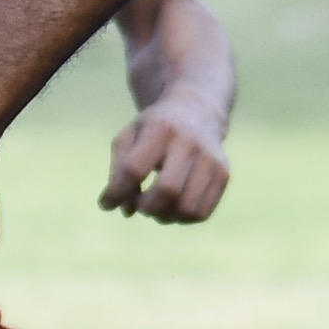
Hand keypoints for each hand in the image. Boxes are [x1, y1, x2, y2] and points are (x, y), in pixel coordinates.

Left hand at [101, 95, 231, 221]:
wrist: (197, 110)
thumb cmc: (153, 129)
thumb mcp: (128, 137)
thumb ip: (118, 173)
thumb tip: (126, 211)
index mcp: (160, 128)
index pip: (134, 169)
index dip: (116, 192)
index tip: (106, 203)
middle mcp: (189, 142)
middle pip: (167, 190)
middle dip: (147, 207)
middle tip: (140, 206)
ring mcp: (210, 159)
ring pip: (187, 207)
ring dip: (165, 217)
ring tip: (157, 209)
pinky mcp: (223, 174)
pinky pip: (201, 212)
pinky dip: (182, 218)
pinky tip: (174, 208)